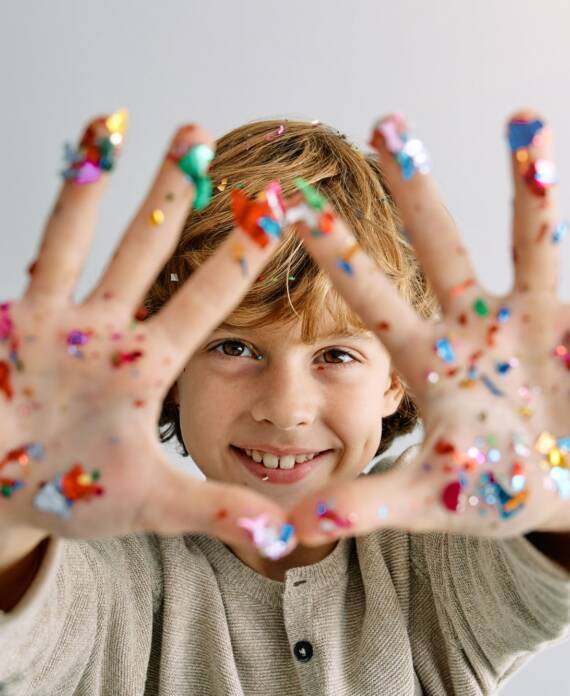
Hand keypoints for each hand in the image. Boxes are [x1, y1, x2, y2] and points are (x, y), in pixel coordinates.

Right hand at [0, 112, 295, 558]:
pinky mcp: (17, 322)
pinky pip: (39, 255)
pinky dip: (58, 206)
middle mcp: (112, 331)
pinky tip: (76, 150)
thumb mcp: (154, 502)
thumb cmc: (74, 494)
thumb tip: (285, 537)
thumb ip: (218, 511)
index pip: (211, 299)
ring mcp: (62, 321)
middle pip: (156, 250)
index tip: (281, 210)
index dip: (245, 257)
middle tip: (209, 138)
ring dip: (117, 185)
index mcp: (151, 364)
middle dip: (180, 196)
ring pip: (95, 239)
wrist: (3, 498)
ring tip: (132, 124)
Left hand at [287, 110, 569, 543]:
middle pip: (439, 247)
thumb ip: (365, 507)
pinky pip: (569, 269)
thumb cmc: (482, 491)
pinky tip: (554, 163)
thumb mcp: (423, 501)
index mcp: (427, 360)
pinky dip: (563, 222)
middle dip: (416, 191)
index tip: (295, 207)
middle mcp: (472, 326)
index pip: (373, 299)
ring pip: (525, 241)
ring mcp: (528, 319)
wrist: (553, 490)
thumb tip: (297, 529)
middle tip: (387, 121)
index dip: (337, 255)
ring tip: (523, 120)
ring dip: (526, 185)